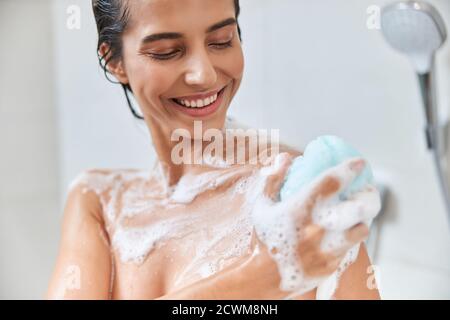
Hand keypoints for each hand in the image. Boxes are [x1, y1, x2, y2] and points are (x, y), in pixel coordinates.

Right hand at [250, 153, 381, 292]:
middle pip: (359, 207)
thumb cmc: (263, 237)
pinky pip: (352, 247)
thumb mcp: (262, 205)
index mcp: (300, 209)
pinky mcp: (333, 264)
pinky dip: (350, 238)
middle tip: (368, 191)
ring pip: (361, 228)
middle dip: (369, 196)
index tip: (358, 163)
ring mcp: (328, 248)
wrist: (264, 276)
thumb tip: (286, 158)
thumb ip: (274, 179)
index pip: (331, 182)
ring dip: (361, 219)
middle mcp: (318, 227)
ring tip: (355, 214)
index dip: (349, 169)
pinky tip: (343, 233)